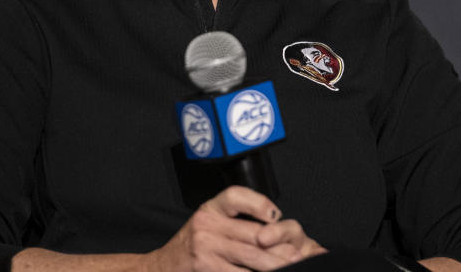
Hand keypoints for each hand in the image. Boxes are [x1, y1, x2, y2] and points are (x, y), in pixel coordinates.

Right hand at [146, 186, 323, 271]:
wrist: (162, 267)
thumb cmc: (192, 246)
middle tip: (297, 254)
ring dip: (274, 265)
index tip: (276, 216)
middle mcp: (207, 224)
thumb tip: (273, 226)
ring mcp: (206, 248)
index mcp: (210, 209)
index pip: (237, 196)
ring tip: (289, 267)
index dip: (260, 203)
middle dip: (279, 246)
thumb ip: (235, 222)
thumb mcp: (208, 223)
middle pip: (253, 232)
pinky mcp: (207, 268)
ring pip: (251, 256)